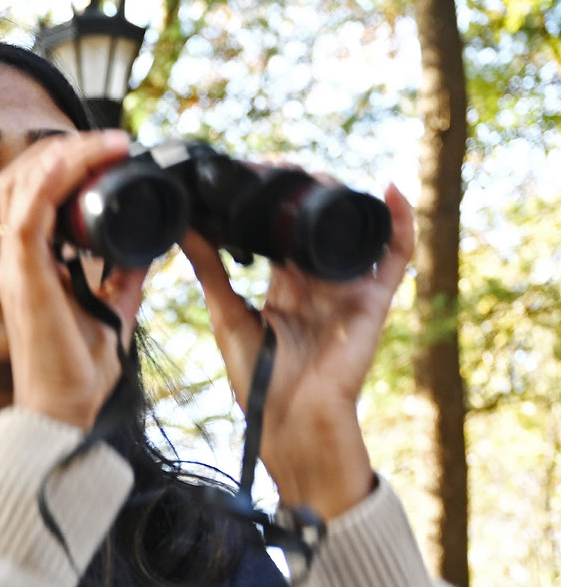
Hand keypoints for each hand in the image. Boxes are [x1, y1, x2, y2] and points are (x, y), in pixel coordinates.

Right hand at [0, 129, 150, 431]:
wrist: (67, 406)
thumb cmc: (79, 366)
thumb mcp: (115, 306)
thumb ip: (125, 274)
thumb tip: (149, 244)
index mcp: (36, 260)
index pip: (37, 191)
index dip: (69, 161)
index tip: (114, 152)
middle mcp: (19, 256)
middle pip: (24, 176)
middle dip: (65, 147)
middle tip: (112, 142)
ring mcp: (17, 264)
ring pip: (23, 184)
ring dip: (64, 155)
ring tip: (104, 144)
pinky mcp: (25, 276)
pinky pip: (29, 214)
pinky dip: (52, 180)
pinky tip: (80, 161)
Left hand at [179, 185, 406, 519]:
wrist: (291, 421)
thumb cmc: (258, 383)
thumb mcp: (227, 317)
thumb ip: (211, 272)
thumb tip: (187, 229)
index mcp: (283, 287)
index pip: (281, 233)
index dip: (270, 202)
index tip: (248, 173)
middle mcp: (318, 283)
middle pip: (317, 225)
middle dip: (303, 191)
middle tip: (277, 165)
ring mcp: (348, 288)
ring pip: (353, 230)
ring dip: (342, 197)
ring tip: (318, 175)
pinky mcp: (374, 299)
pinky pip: (395, 254)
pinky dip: (400, 222)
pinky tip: (389, 191)